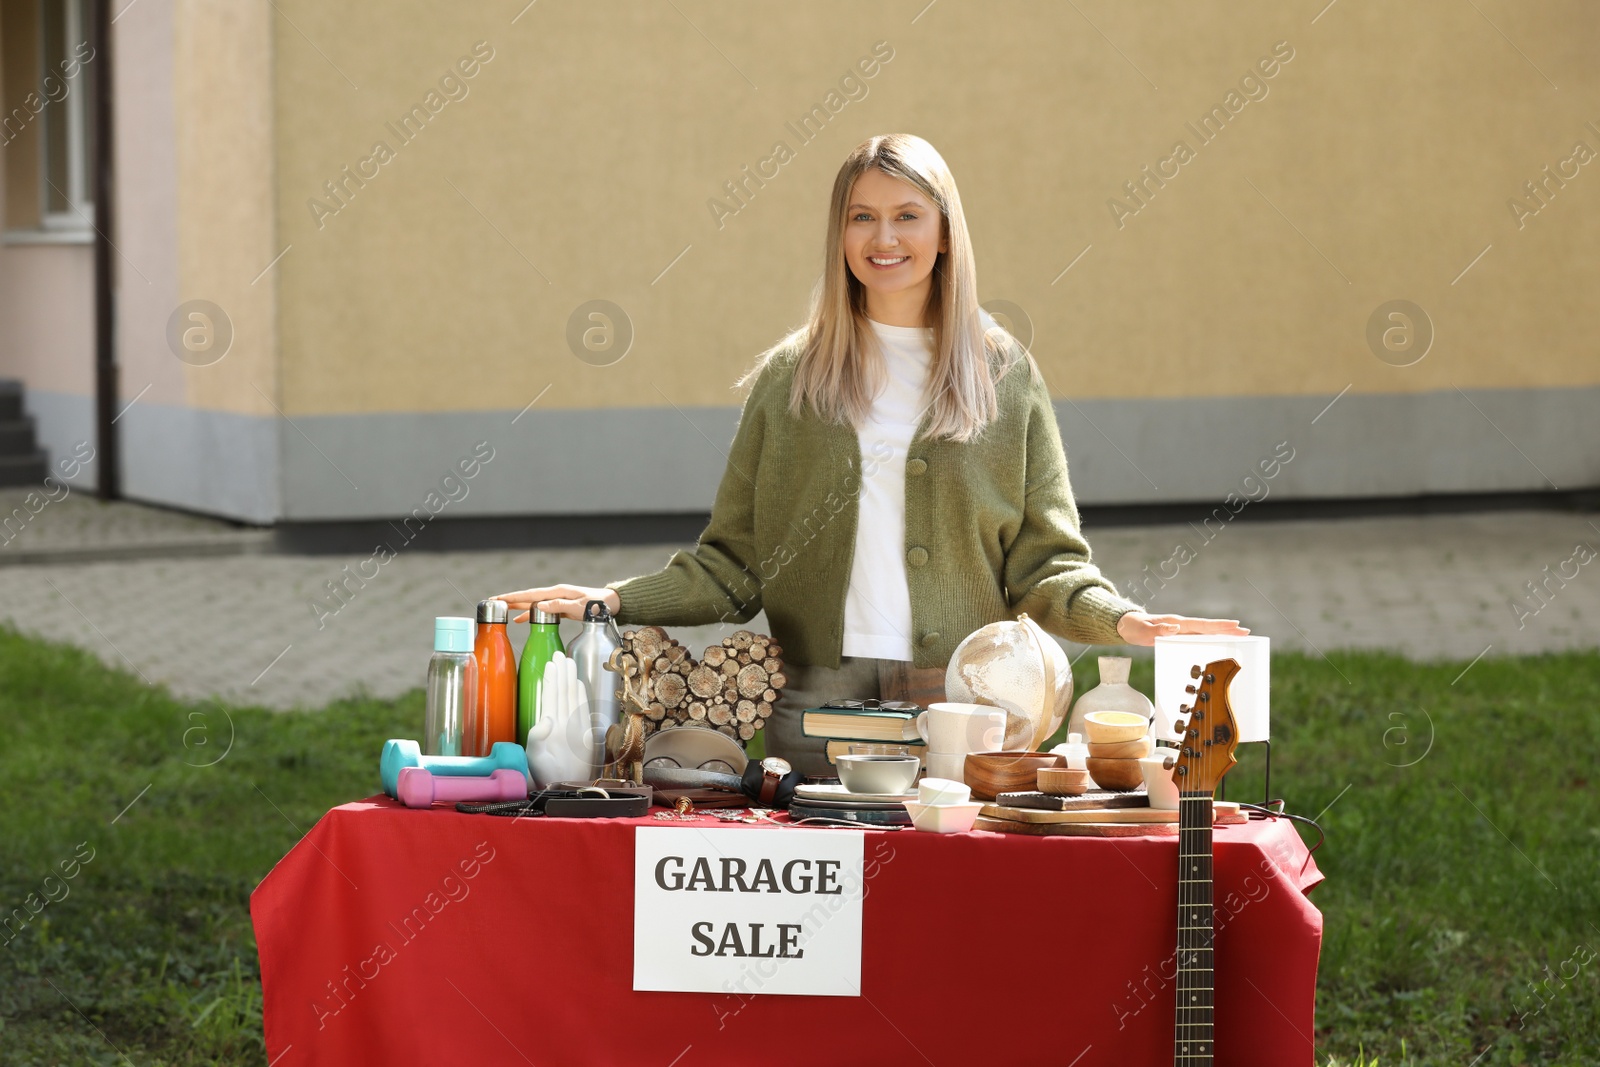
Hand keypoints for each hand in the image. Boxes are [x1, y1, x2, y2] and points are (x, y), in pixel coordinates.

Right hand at [491, 583, 619, 622]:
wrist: (610, 605)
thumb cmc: (596, 606)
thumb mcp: (578, 607)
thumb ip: (559, 606)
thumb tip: (538, 606)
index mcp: (557, 592)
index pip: (530, 594)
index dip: (513, 597)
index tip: (499, 598)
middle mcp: (554, 595)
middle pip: (527, 597)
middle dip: (510, 600)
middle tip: (493, 602)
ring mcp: (557, 601)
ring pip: (532, 604)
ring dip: (517, 607)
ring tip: (501, 610)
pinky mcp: (560, 609)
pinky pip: (540, 612)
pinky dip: (529, 615)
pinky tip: (520, 620)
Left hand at [1115, 611, 1248, 645]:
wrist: (1127, 625)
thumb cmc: (1134, 628)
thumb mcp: (1142, 631)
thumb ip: (1158, 630)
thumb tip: (1176, 628)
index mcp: (1176, 623)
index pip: (1201, 625)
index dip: (1218, 626)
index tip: (1235, 625)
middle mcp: (1181, 624)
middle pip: (1208, 627)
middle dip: (1227, 629)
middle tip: (1247, 631)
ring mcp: (1181, 629)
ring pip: (1205, 631)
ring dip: (1222, 633)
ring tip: (1240, 635)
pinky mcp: (1179, 634)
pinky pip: (1199, 636)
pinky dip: (1211, 638)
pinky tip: (1220, 642)